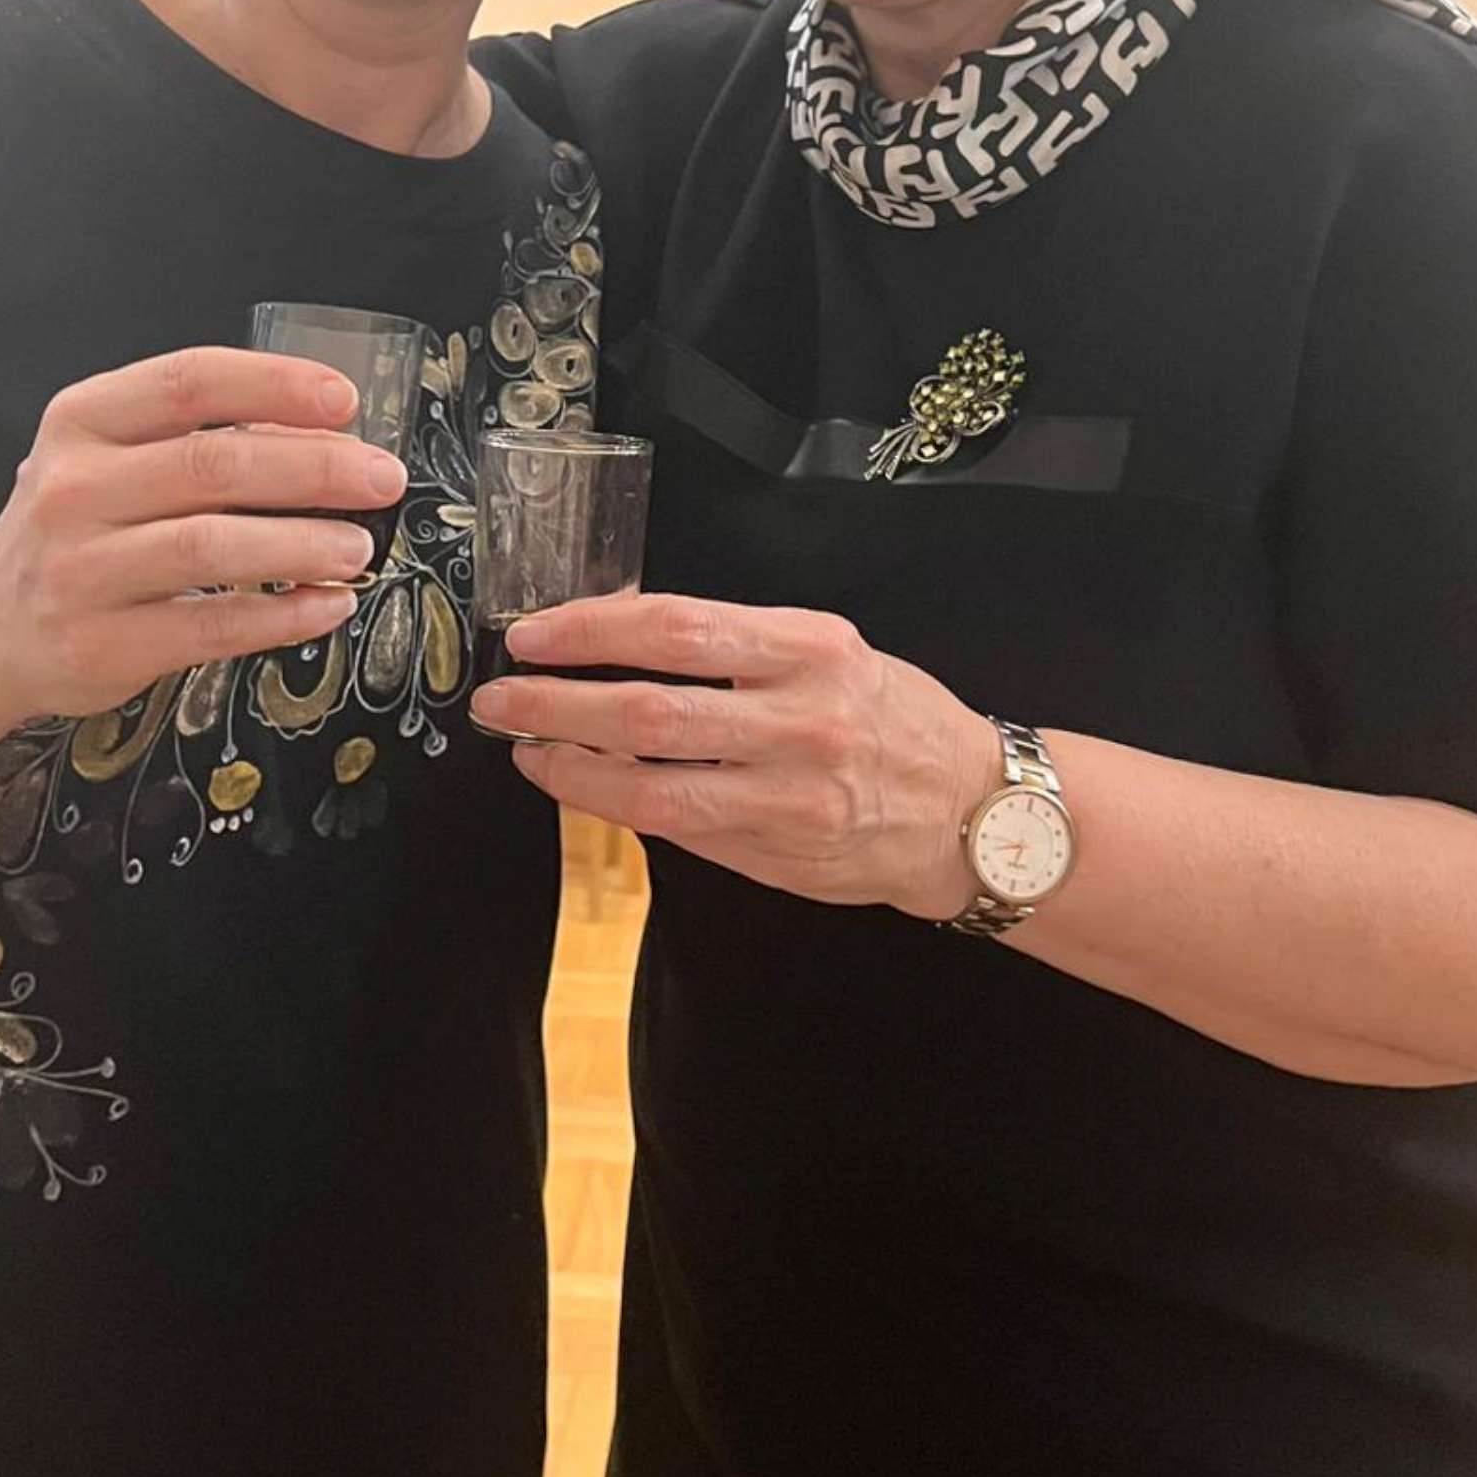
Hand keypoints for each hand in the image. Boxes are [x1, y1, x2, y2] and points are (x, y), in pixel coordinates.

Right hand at [0, 346, 406, 725]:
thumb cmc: (77, 532)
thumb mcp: (110, 460)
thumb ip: (197, 440)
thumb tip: (327, 439)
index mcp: (82, 421)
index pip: (189, 381)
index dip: (274, 385)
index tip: (344, 400)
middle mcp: (73, 489)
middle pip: (214, 464)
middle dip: (315, 468)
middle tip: (382, 479)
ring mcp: (80, 570)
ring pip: (212, 546)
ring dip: (303, 544)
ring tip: (359, 548)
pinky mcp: (99, 645)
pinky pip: (210, 628)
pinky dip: (282, 617)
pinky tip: (327, 605)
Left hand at [470, 593, 1002, 919]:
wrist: (974, 812)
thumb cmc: (891, 719)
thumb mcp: (830, 652)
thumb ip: (737, 648)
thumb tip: (619, 640)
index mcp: (811, 647)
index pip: (676, 624)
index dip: (591, 628)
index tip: (534, 632)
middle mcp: (802, 718)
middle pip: (650, 707)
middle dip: (557, 701)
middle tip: (501, 696)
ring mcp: (789, 794)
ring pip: (653, 784)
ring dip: (571, 765)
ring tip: (525, 746)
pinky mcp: (778, 851)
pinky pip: (676, 828)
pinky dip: (614, 805)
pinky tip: (578, 786)